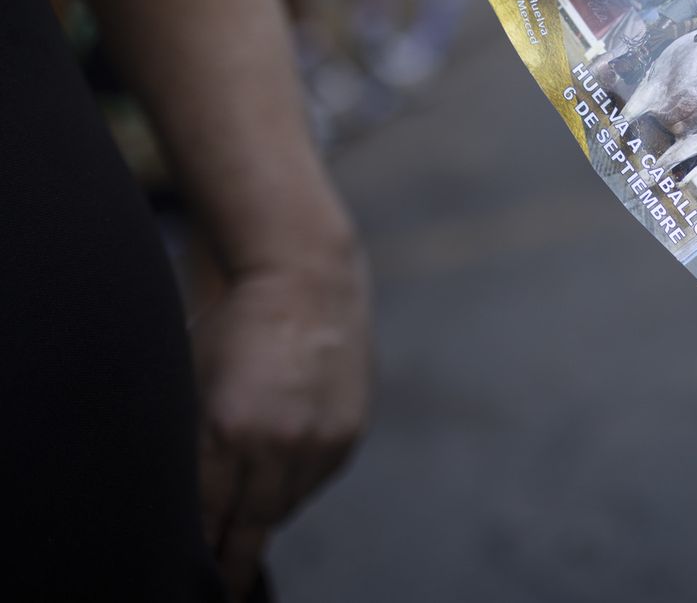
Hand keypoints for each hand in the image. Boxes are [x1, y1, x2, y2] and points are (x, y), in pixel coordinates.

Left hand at [192, 254, 370, 597]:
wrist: (306, 281)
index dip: (199, 551)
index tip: (194, 576)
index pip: (208, 517)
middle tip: (223, 585)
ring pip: (285, 508)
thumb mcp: (194, 384)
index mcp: (229, 429)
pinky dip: (295, 484)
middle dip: (232, 556)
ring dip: (263, 516)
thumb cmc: (233, 328)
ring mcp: (320, 439)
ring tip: (245, 523)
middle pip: (251, 526)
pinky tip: (279, 471)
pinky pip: (316, 481)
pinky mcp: (349, 434)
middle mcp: (280, 441)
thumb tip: (190, 507)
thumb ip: (194, 448)